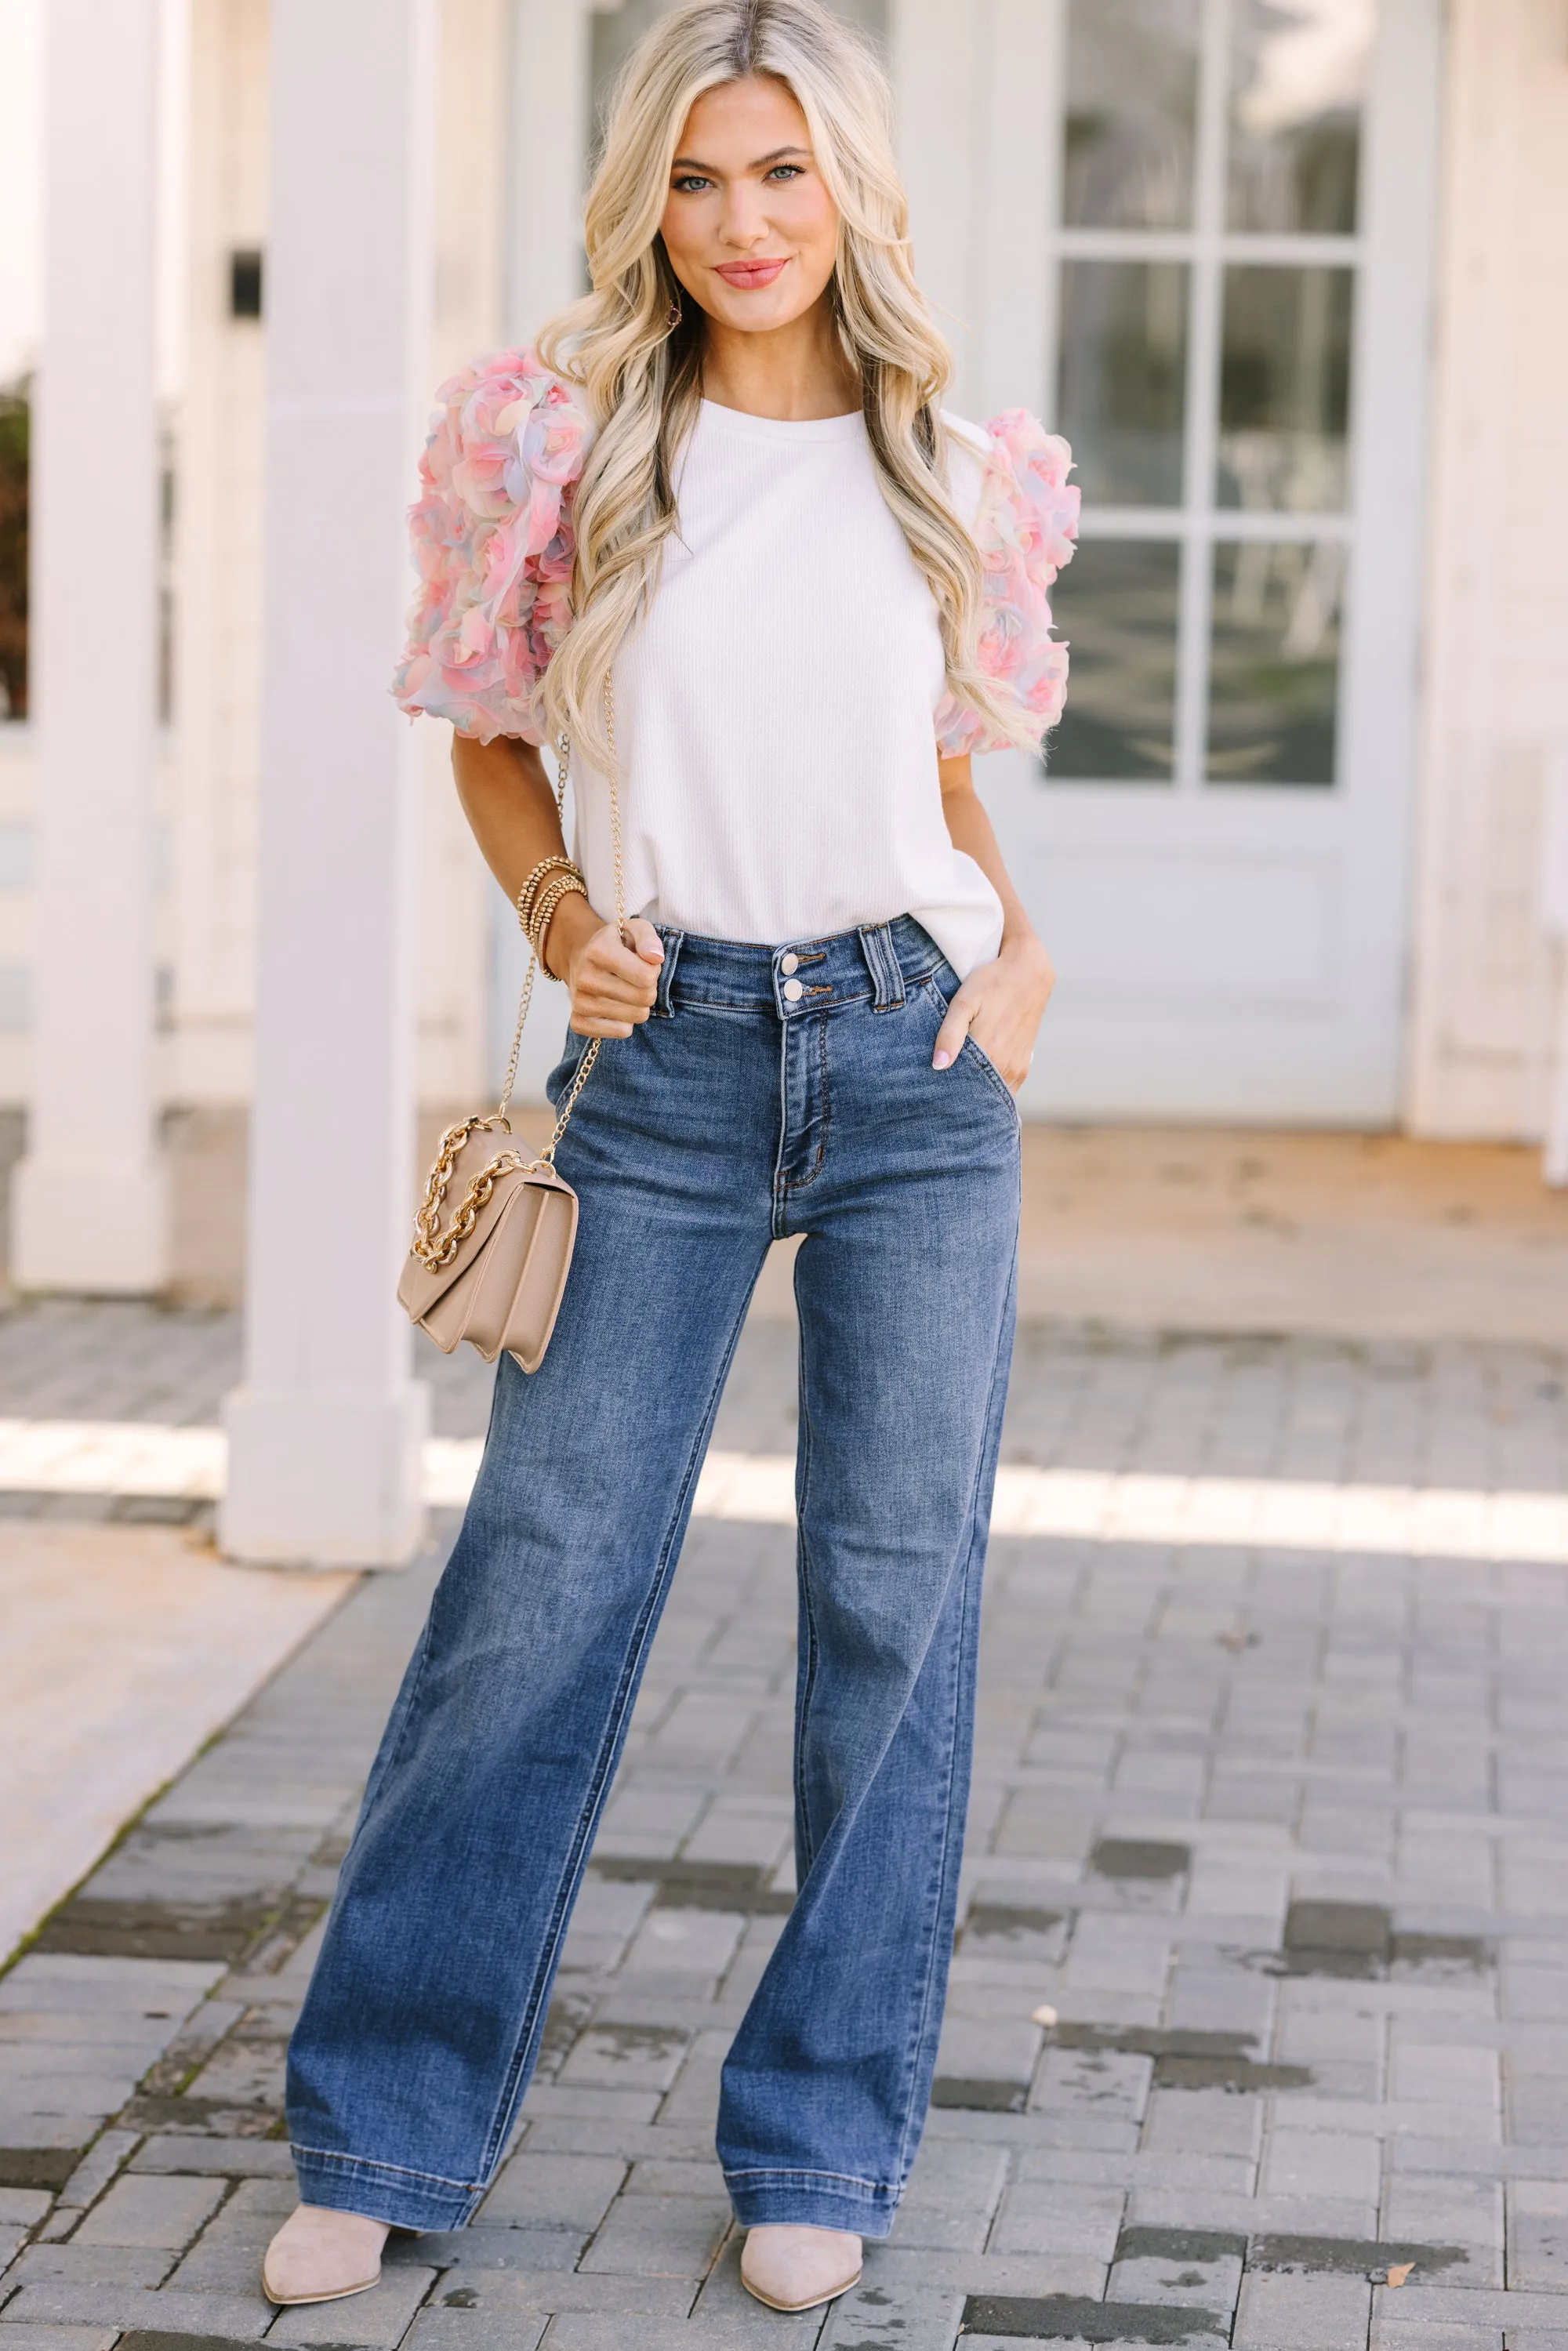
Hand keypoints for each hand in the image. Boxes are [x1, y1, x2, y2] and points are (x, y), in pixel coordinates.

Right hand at [556, 905, 663, 1036]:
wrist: (580, 957)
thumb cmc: (616, 944)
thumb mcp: (635, 929)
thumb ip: (649, 938)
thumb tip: (656, 958)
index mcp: (597, 952)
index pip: (647, 977)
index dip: (653, 970)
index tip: (643, 963)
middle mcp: (585, 978)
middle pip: (645, 998)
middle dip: (649, 987)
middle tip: (636, 978)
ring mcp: (579, 1003)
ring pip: (637, 1016)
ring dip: (638, 1004)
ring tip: (625, 989)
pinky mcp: (578, 1023)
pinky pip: (623, 1032)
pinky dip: (626, 1020)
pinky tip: (615, 1004)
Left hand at [933, 932, 1054, 1091]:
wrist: (1029, 975)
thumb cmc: (991, 984)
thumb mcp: (964, 1002)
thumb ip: (950, 1034)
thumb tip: (938, 1065)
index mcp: (988, 1053)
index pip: (959, 1086)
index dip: (944, 1090)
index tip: (931, 1087)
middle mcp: (1005, 1066)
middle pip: (975, 1092)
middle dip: (958, 1093)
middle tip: (941, 1086)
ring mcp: (1016, 1069)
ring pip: (990, 1093)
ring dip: (975, 1092)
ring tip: (958, 1080)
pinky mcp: (1024, 1067)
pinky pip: (1005, 1088)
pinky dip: (991, 1089)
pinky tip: (978, 1079)